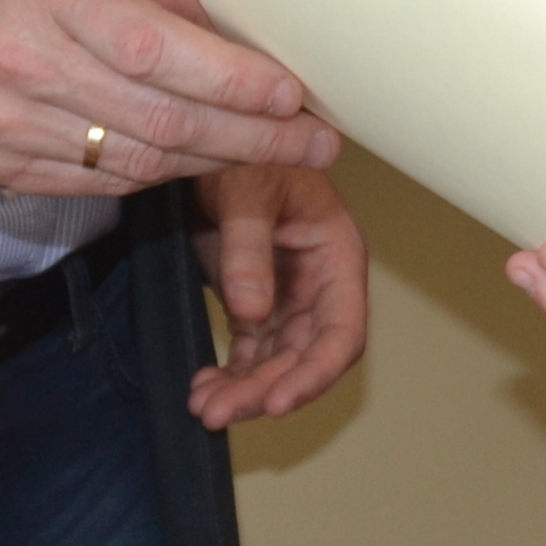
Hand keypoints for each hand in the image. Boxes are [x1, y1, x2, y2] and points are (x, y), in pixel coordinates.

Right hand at [0, 0, 339, 195]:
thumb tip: (260, 36)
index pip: (156, 50)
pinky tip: (199, 159)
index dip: (233, 81)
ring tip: (270, 153)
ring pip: (138, 162)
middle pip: (159, 118)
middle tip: (312, 143)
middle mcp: (22, 60)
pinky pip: (104, 184)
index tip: (292, 94)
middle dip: (251, 137)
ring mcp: (7, 122)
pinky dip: (161, 174)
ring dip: (216, 162)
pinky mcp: (1, 166)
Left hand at [189, 160, 368, 428]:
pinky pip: (251, 350)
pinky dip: (232, 373)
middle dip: (266, 390)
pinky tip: (205, 388)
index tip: (278, 402)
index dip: (314, 373)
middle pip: (305, 356)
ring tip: (204, 407)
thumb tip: (252, 312)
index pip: (342, 330)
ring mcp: (287, 294)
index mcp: (336, 254)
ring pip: (276, 361)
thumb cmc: (245, 146)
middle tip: (219, 412)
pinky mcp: (254, 298)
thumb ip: (248, 247)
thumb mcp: (247, 185)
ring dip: (245, 390)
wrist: (207, 133)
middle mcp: (319, 282)